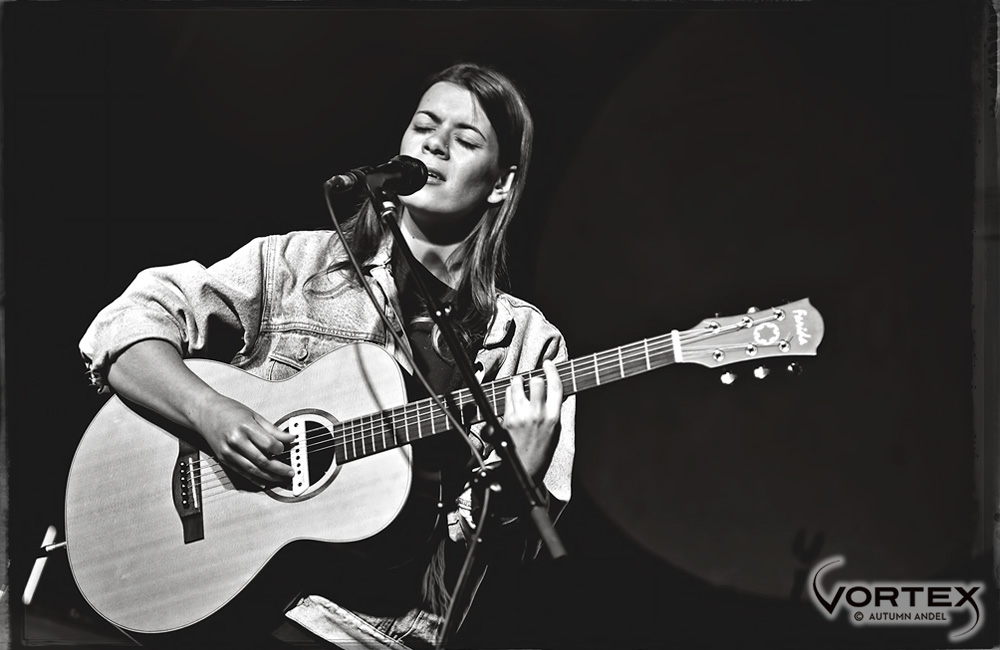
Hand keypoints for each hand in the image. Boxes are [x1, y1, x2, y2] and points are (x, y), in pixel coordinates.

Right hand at [194, 393, 295, 485]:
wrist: (205, 412)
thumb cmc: (228, 411)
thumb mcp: (254, 415)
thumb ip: (273, 429)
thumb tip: (290, 438)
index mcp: (245, 427)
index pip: (268, 444)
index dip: (280, 449)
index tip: (286, 449)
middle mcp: (236, 441)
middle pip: (262, 460)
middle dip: (279, 469)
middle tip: (290, 472)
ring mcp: (228, 452)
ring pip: (252, 470)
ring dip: (269, 477)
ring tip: (281, 478)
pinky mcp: (224, 459)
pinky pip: (242, 472)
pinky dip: (254, 479)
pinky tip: (264, 482)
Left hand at [503, 359, 562, 479]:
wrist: (525, 470)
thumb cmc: (542, 451)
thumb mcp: (556, 430)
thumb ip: (554, 409)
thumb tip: (555, 391)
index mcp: (553, 417)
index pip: (556, 386)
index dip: (552, 371)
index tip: (548, 364)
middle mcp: (538, 415)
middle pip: (536, 382)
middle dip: (534, 377)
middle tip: (532, 380)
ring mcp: (521, 416)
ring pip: (518, 386)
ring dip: (519, 383)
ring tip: (520, 387)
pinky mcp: (507, 419)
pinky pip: (508, 396)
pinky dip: (510, 393)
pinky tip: (513, 399)